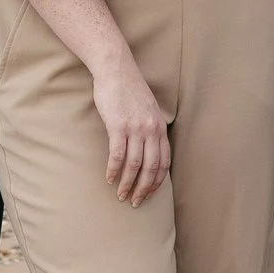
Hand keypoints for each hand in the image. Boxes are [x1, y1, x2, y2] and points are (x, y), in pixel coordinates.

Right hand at [91, 59, 170, 204]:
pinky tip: (109, 178)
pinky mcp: (118, 125)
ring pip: (134, 165)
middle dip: (144, 189)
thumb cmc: (130, 90)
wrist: (116, 69)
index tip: (149, 194)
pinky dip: (114, 170)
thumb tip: (148, 151)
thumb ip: (150, 129)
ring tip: (121, 195)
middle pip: (151, 168)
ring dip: (128, 184)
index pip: (164, 162)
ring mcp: (135, 127)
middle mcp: (151, 129)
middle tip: (135, 202)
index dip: (157, 182)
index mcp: (159, 127)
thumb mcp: (148, 110)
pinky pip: (118, 154)